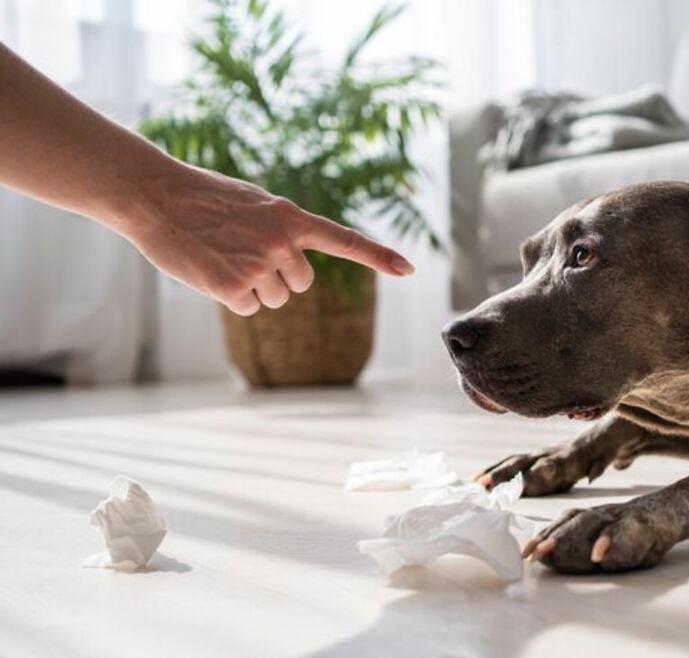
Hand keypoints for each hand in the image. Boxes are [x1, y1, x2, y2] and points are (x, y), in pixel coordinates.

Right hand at [117, 165, 414, 315]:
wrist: (156, 197)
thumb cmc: (203, 197)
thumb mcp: (253, 202)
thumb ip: (282, 227)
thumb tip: (296, 259)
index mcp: (292, 218)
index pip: (345, 241)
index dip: (379, 256)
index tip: (410, 270)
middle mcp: (283, 243)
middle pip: (300, 285)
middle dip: (277, 277)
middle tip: (242, 252)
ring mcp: (260, 266)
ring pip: (275, 299)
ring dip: (253, 287)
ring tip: (223, 256)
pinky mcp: (234, 289)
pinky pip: (248, 307)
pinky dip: (231, 297)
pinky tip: (211, 271)